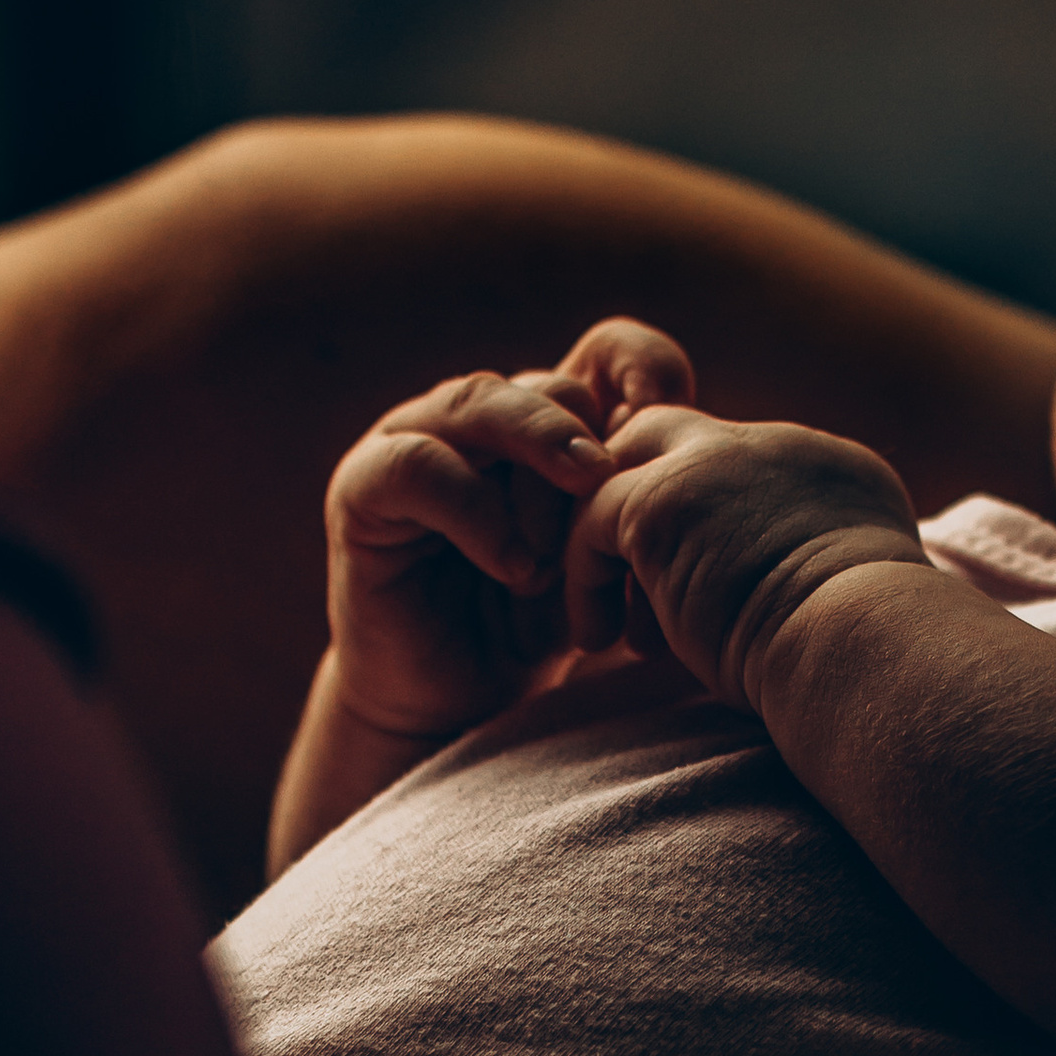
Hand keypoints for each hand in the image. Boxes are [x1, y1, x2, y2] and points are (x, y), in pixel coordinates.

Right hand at [325, 319, 694, 744]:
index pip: (606, 350)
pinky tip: (515, 566)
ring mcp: (417, 438)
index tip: (677, 412)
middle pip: (548, 383)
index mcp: (550, 416)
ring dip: (530, 463)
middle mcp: (483, 414)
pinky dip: (474, 510)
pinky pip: (417, 465)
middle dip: (583, 439)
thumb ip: (637, 496)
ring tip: (561, 541)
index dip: (645, 367)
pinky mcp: (363, 487)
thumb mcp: (606, 556)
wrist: (458, 706)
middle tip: (609, 484)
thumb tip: (693, 435)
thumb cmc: (543, 625)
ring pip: (480, 403)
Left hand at [563, 407, 924, 708]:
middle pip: (676, 432)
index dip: (709, 519)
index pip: (742, 464)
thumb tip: (795, 590)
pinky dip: (586, 581)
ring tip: (611, 628)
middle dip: (644, 497)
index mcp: (827, 467)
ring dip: (611, 546)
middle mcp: (773, 445)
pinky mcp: (661, 501)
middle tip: (634, 579)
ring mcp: (715, 461)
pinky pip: (591, 520)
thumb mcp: (858, 583)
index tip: (698, 589)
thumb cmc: (865, 647)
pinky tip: (599, 639)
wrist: (859, 642)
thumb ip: (824, 560)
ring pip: (625, 467)